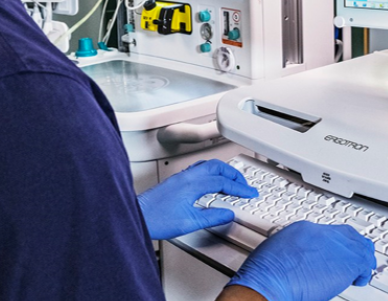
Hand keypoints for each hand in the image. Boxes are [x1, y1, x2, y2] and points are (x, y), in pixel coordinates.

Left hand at [137, 159, 257, 239]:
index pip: (223, 181)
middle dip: (234, 175)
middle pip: (217, 167)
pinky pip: (199, 170)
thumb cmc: (156, 219)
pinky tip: (212, 183)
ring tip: (232, 182)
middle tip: (244, 186)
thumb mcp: (189, 222)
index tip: (250, 193)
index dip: (239, 188)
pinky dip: (211, 173)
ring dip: (223, 172)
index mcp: (192, 184)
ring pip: (208, 166)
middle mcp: (187, 176)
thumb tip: (228, 213)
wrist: (137, 216)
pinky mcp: (176, 181)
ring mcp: (180, 176)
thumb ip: (212, 217)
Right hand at [227, 221, 375, 300]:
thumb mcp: (277, 248)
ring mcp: (337, 246)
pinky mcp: (348, 262)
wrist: (271, 279)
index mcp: (305, 229)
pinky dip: (363, 273)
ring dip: (362, 258)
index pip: (329, 232)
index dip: (336, 243)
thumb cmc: (267, 271)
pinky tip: (359, 280)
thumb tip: (297, 257)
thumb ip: (293, 250)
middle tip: (356, 258)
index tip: (336, 252)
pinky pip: (364, 265)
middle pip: (348, 235)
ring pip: (360, 247)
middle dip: (353, 246)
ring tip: (361, 270)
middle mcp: (323, 233)